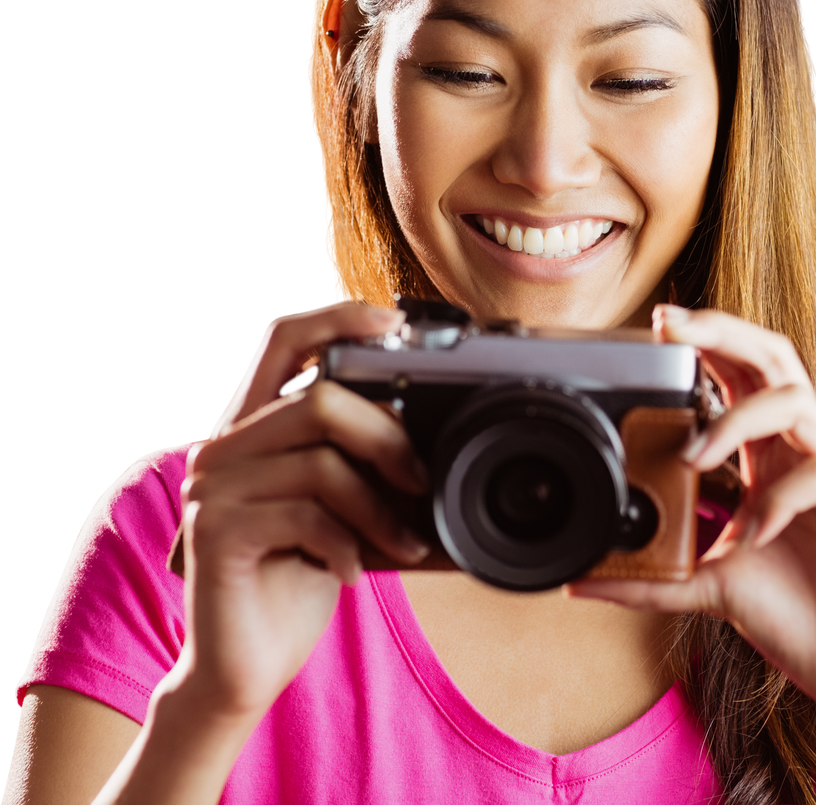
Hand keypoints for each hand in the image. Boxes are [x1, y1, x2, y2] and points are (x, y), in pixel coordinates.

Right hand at [174, 302, 430, 723]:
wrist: (250, 663)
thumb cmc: (305, 572)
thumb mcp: (345, 505)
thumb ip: (366, 460)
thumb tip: (439, 434)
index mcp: (254, 424)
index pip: (284, 338)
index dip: (338, 316)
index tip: (396, 323)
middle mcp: (223, 444)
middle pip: (319, 398)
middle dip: (388, 439)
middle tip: (421, 483)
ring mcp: (211, 485)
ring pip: (322, 460)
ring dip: (380, 508)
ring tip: (403, 543)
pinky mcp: (214, 529)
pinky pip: (306, 514)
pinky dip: (349, 543)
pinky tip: (352, 570)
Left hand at [568, 305, 815, 727]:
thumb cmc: (795, 619)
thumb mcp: (707, 587)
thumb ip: (650, 577)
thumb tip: (580, 580)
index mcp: (773, 457)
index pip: (743, 374)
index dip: (706, 341)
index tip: (657, 326)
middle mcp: (809, 451)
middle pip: (775, 359)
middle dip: (722, 332)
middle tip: (671, 326)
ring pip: (797, 403)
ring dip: (738, 422)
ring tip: (694, 458)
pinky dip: (781, 497)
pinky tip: (755, 534)